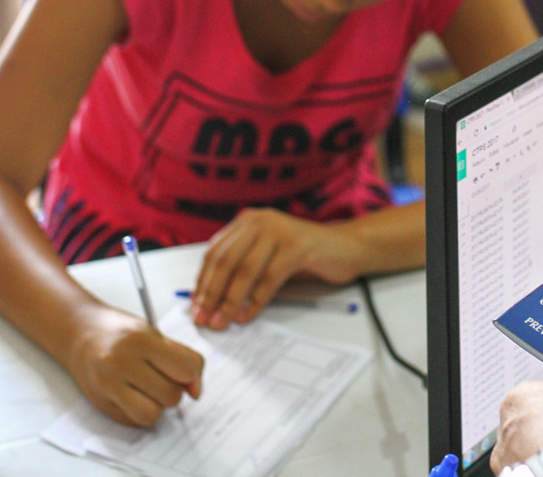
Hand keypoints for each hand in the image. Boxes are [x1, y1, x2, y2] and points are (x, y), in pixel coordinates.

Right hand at [65, 303, 203, 425]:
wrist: (80, 333)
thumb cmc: (123, 333)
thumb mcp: (156, 334)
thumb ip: (183, 358)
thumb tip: (197, 393)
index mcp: (141, 340)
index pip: (185, 369)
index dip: (191, 373)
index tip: (183, 370)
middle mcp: (121, 363)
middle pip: (171, 395)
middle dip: (173, 389)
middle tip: (161, 376)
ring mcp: (107, 385)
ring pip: (153, 414)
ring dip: (158, 405)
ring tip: (149, 388)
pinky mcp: (100, 404)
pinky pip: (135, 422)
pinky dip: (141, 412)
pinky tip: (134, 395)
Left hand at [191, 207, 363, 329]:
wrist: (347, 248)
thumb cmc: (304, 256)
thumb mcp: (266, 257)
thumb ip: (241, 269)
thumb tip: (209, 300)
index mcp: (247, 222)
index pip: (214, 253)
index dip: (203, 283)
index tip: (195, 309)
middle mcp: (260, 221)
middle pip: (226, 261)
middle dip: (212, 294)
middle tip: (204, 320)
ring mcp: (280, 230)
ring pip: (245, 270)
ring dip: (230, 301)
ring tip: (222, 322)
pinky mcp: (298, 246)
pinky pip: (270, 278)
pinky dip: (256, 301)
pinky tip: (248, 316)